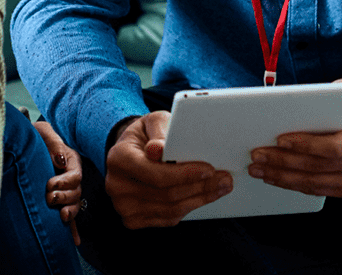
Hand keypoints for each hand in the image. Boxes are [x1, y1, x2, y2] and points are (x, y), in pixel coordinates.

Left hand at [33, 120, 82, 245]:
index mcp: (70, 160)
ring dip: (70, 212)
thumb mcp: (43, 132)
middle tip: (49, 198)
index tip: (49, 184)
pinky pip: (70, 216)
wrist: (25, 143)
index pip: (75, 176)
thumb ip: (53, 142)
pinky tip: (74, 241)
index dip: (65, 182)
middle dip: (64, 197)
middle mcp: (70, 177)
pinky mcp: (58, 201)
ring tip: (61, 216)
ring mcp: (65, 190)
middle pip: (76, 192)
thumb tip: (60, 160)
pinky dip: (73, 229)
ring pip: (74, 205)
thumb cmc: (36, 135)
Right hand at [105, 111, 232, 227]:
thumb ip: (159, 130)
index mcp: (118, 158)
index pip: (155, 174)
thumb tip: (158, 149)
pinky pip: (168, 218)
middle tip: (224, 179)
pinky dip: (189, 208)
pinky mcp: (133, 220)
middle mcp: (116, 185)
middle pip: (166, 194)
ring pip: (170, 209)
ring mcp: (123, 206)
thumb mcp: (153, 121)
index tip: (209, 169)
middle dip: (199, 187)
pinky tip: (203, 196)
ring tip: (220, 187)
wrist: (132, 151)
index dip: (185, 174)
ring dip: (200, 199)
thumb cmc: (146, 134)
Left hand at [249, 77, 341, 198]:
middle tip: (257, 155)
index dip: (307, 145)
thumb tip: (341, 103)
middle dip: (284, 161)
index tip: (280, 139)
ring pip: (315, 182)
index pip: (336, 145)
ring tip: (257, 168)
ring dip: (282, 177)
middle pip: (320, 166)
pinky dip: (293, 185)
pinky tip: (274, 177)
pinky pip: (318, 190)